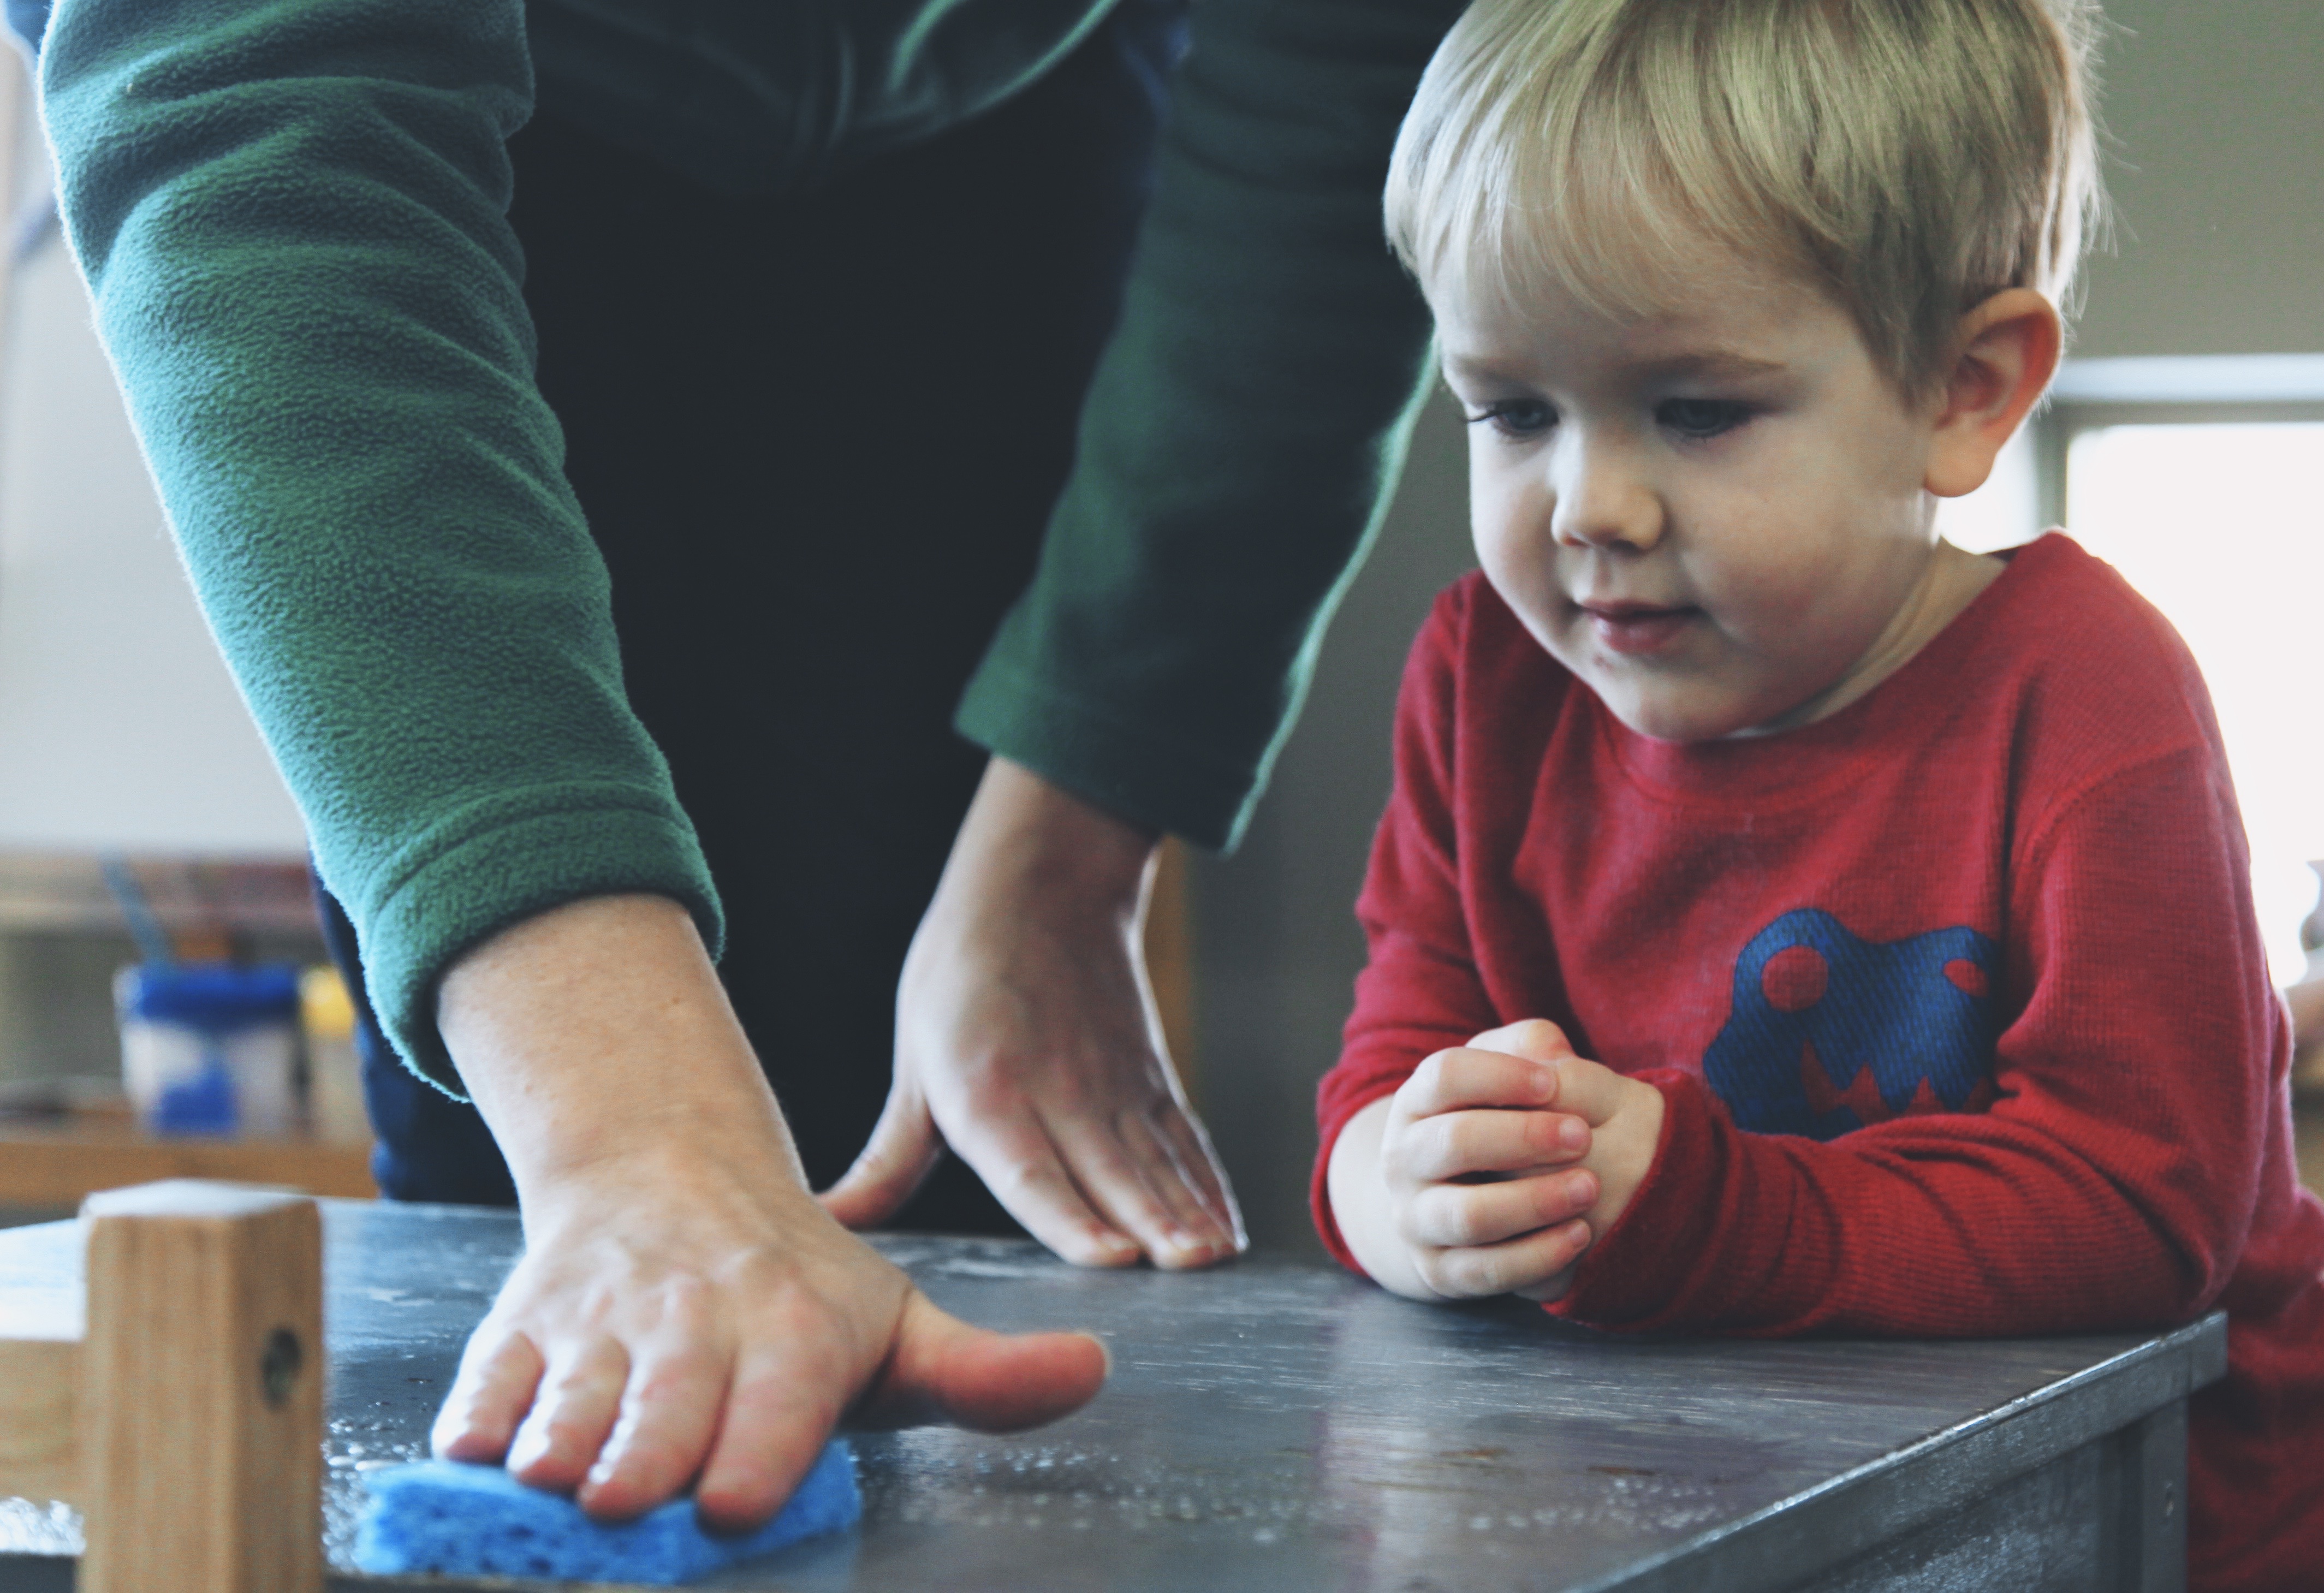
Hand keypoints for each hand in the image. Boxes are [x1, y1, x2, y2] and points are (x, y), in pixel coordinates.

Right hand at [430, 895, 1108, 1527]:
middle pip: (661, 1408)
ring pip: (568, 1397)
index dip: (755, 1450)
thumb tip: (1091, 1371)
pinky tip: (480, 1452)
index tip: (734, 1501)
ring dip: (556, 1446)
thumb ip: (984, 1373)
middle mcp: (696, 1322)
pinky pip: (487, 1382)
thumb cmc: (797, 1284)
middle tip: (630, 1505)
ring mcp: (602, 1326)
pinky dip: (478, 1419)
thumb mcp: (898, 1321)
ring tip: (554, 1483)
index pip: (778, 1394)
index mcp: (795, 1329)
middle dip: (642, 1461)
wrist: (669, 1175)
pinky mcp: (522, 1328)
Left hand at [822, 757, 1242, 1270]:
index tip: (1111, 1257)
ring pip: (1158, 1160)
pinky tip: (1227, 1232)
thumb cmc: (962, 977)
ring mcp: (1116, 1087)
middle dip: (1154, 1223)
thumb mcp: (914, 1065)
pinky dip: (1208, 1187)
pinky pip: (1184, 1142)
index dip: (1072, 1217)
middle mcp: (1062, 1094)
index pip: (1033, 1169)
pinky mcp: (1151, 1080)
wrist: (1042, 887)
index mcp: (990, 1093)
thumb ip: (887, 1161)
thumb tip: (829, 1221)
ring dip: (1190, 1213)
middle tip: (1188, 1268)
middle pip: (1113, 1171)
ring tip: (1215, 1259)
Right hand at [1326, 1020, 1660, 1302]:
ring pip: (1467, 1215)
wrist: (1449, 1197)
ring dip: (1533, 1201)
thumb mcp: (1504, 1074)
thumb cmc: (1494, 1120)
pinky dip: (1535, 1257)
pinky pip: (1484, 1271)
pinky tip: (1579, 1235)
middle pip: (1453, 1141)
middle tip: (1584, 1136)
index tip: (1553, 1083)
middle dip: (1524, 1138)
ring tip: (1588, 1188)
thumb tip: (1551, 1052)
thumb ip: (1529, 1046)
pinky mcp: (1439, 1270)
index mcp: (1416, 1102)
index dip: (1500, 1076)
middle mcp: (1402, 1159)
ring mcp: (1415, 1218)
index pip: (1444, 1075)